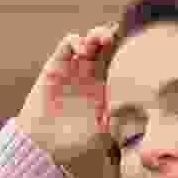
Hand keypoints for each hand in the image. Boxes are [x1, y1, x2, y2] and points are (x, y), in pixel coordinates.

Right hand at [15, 24, 119, 163]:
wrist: (43, 141)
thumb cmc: (72, 141)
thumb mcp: (100, 134)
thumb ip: (115, 124)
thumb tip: (134, 118)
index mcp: (101, 87)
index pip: (115, 63)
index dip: (123, 53)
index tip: (133, 50)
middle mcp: (88, 74)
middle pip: (103, 47)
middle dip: (109, 37)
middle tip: (113, 37)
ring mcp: (73, 68)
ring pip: (87, 41)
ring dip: (95, 35)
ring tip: (100, 41)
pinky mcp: (56, 64)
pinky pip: (67, 44)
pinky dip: (76, 41)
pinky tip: (82, 50)